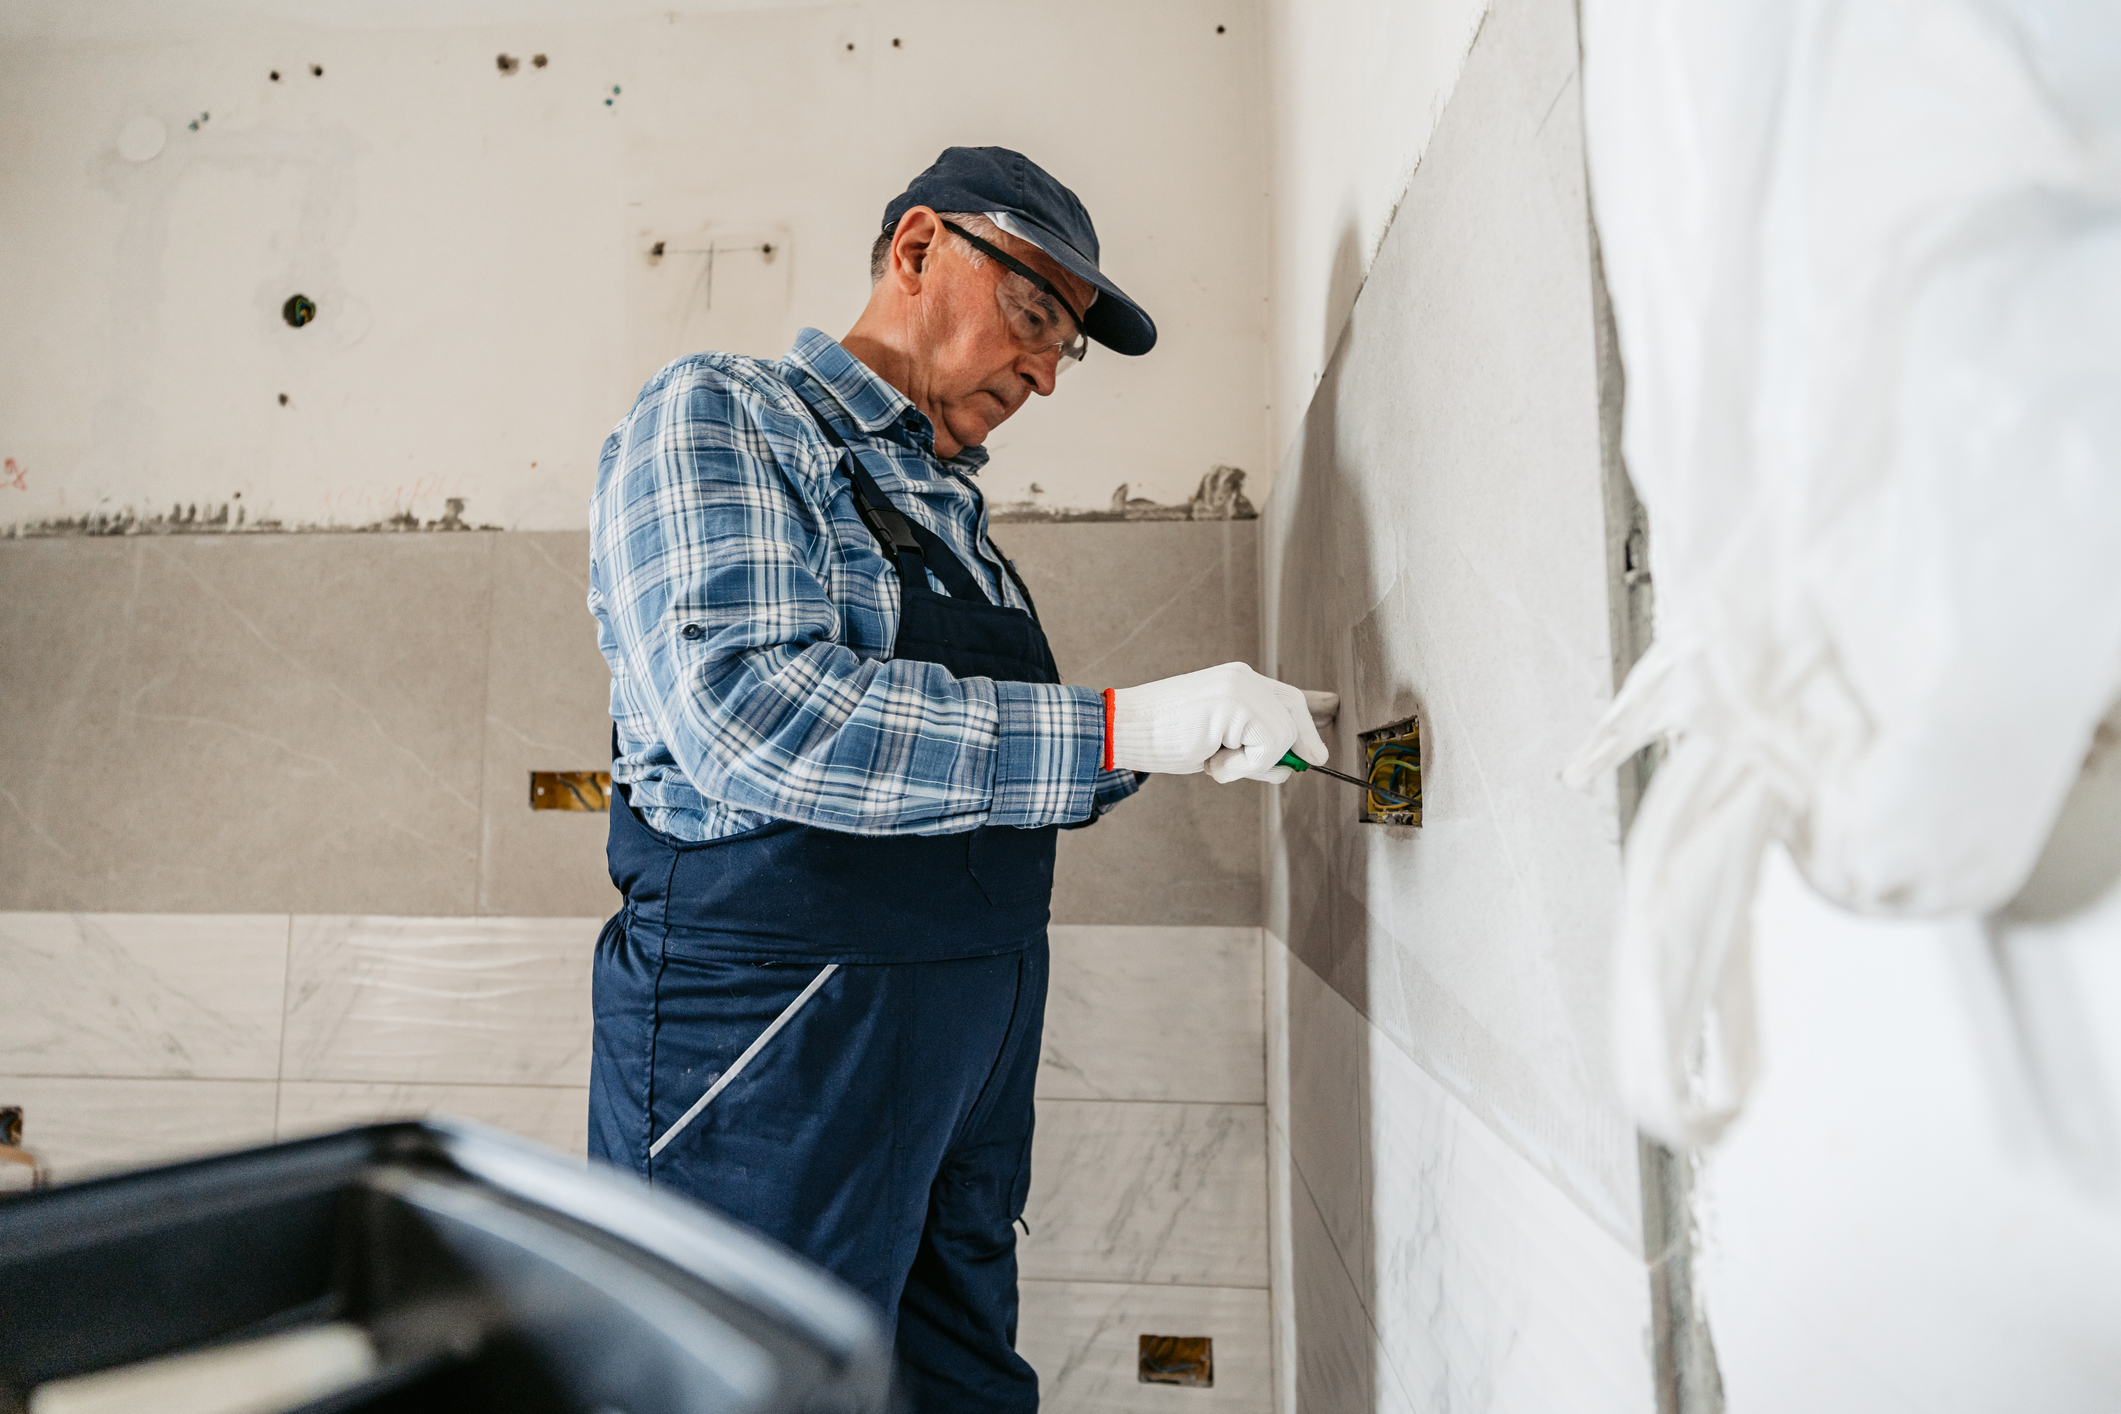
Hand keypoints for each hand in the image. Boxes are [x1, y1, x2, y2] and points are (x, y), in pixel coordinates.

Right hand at [1109, 663, 1329, 783]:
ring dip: (1251, 764)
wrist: (1125, 729)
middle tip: (1256, 769)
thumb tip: (1290, 768)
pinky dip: (1242, 766)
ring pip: (1282, 737)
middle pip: (1292, 715)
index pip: (1288, 699)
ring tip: (1214, 760)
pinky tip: (1211, 758)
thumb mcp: (1218, 746)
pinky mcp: (1235, 703)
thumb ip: (1253, 750)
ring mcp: (1240, 687)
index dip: (1306, 726)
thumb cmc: (1164, 739)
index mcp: (1238, 681)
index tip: (1319, 750)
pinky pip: (1265, 747)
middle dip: (1287, 751)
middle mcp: (1243, 677)